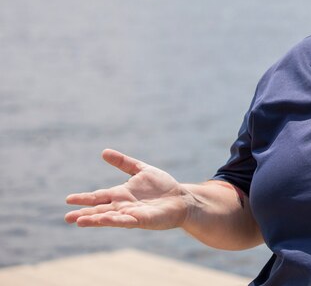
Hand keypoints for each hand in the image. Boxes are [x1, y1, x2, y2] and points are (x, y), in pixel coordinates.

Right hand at [65, 149, 190, 229]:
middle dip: (84, 213)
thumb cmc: (162, 186)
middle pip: (100, 210)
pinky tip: (104, 220)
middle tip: (67, 217)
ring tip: (79, 221)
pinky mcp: (142, 219)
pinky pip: (126, 221)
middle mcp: (123, 206)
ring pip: (109, 217)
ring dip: (95, 219)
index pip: (99, 196)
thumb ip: (124, 163)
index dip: (84, 198)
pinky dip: (115, 221)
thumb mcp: (142, 170)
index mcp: (121, 194)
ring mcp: (131, 214)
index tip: (68, 199)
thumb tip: (104, 152)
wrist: (181, 198)